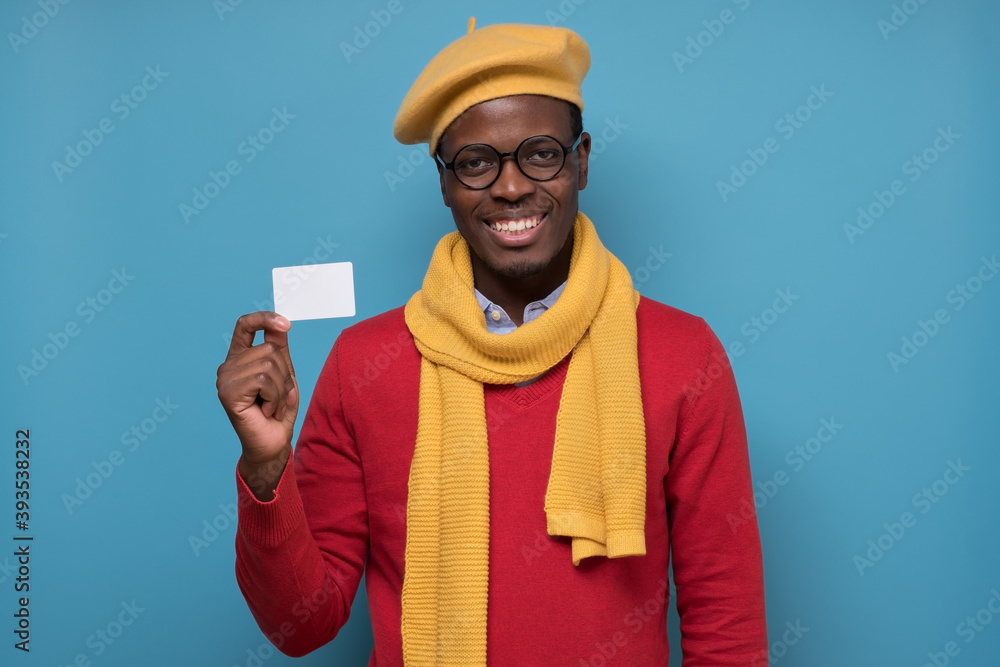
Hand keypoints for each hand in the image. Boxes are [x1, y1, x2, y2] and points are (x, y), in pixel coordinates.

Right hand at [217, 312, 298, 496]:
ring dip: (281, 389)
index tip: (286, 324)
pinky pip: (263, 379)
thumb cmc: (276, 411)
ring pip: (268, 363)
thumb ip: (279, 349)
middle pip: (269, 348)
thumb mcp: (284, 375)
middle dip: (284, 375)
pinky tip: (265, 411)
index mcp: (240, 358)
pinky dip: (274, 397)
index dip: (264, 318)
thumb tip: (281, 323)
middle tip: (276, 397)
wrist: (271, 445)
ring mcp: (224, 378)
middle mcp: (228, 366)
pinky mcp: (227, 392)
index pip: (245, 325)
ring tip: (271, 405)